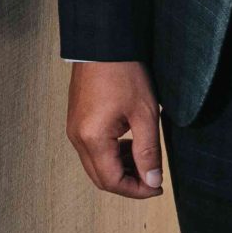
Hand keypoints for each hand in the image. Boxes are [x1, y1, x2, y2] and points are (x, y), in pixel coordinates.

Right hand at [67, 60, 162, 199]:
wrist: (103, 42)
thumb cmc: (123, 72)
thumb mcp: (145, 114)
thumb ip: (148, 152)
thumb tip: (152, 180)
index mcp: (93, 138)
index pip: (113, 181)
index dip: (137, 190)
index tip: (157, 186)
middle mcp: (77, 137)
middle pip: (100, 178)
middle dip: (128, 183)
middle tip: (152, 179)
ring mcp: (74, 128)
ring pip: (95, 165)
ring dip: (119, 169)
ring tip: (144, 159)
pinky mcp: (76, 120)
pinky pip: (92, 149)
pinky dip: (110, 155)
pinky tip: (129, 143)